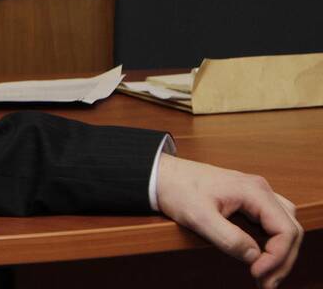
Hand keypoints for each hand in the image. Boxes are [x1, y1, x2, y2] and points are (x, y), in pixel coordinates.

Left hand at [155, 154, 301, 287]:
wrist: (161, 175)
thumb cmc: (177, 189)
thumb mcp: (199, 217)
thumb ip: (228, 238)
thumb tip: (254, 256)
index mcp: (253, 191)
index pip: (285, 230)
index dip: (277, 257)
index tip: (257, 273)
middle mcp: (260, 189)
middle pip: (290, 229)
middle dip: (282, 260)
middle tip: (266, 283)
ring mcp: (255, 193)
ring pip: (284, 225)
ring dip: (280, 252)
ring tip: (266, 274)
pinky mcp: (247, 199)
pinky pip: (272, 222)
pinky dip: (272, 242)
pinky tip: (260, 257)